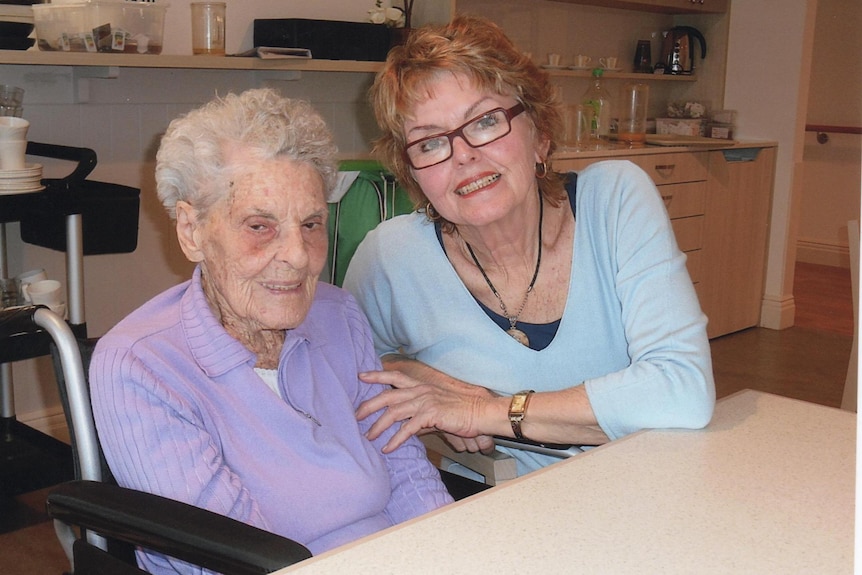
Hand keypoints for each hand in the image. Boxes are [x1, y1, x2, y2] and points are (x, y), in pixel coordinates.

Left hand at [356, 366, 499, 453]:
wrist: (482, 413)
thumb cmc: (461, 412)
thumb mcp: (437, 408)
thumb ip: (420, 413)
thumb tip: (406, 425)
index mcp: (422, 386)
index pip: (396, 376)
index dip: (377, 375)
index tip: (361, 376)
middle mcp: (421, 390)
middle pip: (388, 395)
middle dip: (369, 405)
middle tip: (355, 416)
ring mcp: (425, 401)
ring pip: (394, 412)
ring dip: (378, 426)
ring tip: (368, 437)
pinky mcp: (431, 415)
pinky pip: (408, 428)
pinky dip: (395, 439)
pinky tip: (388, 448)